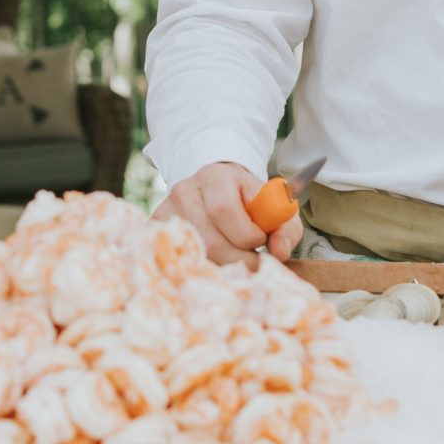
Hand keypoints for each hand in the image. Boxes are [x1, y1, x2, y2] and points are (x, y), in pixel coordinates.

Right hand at [154, 161, 298, 264]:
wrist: (217, 185)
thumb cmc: (248, 199)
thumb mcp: (274, 205)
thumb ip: (286, 227)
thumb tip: (279, 253)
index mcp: (215, 177)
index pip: (223, 210)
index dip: (246, 233)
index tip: (260, 238)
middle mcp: (184, 191)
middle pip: (209, 240)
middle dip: (239, 257)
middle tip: (252, 255)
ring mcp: (166, 211)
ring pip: (195, 255)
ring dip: (223, 264)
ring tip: (234, 253)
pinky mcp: (157, 230)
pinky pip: (179, 260)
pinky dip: (202, 266)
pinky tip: (215, 258)